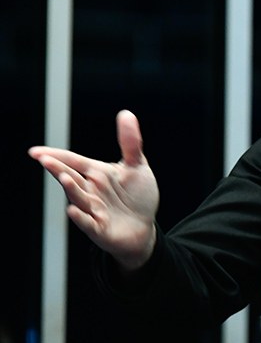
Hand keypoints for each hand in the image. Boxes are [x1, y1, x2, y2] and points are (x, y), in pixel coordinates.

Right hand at [29, 109, 158, 270]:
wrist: (144, 228)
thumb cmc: (138, 196)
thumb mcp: (137, 166)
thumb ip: (130, 143)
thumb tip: (126, 114)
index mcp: (97, 174)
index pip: (73, 161)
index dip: (56, 156)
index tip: (35, 152)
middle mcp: (91, 191)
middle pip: (71, 177)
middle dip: (58, 168)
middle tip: (44, 159)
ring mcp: (94, 210)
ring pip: (78, 198)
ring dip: (71, 188)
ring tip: (65, 177)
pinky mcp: (100, 228)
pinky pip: (88, 223)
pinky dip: (81, 217)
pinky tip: (73, 210)